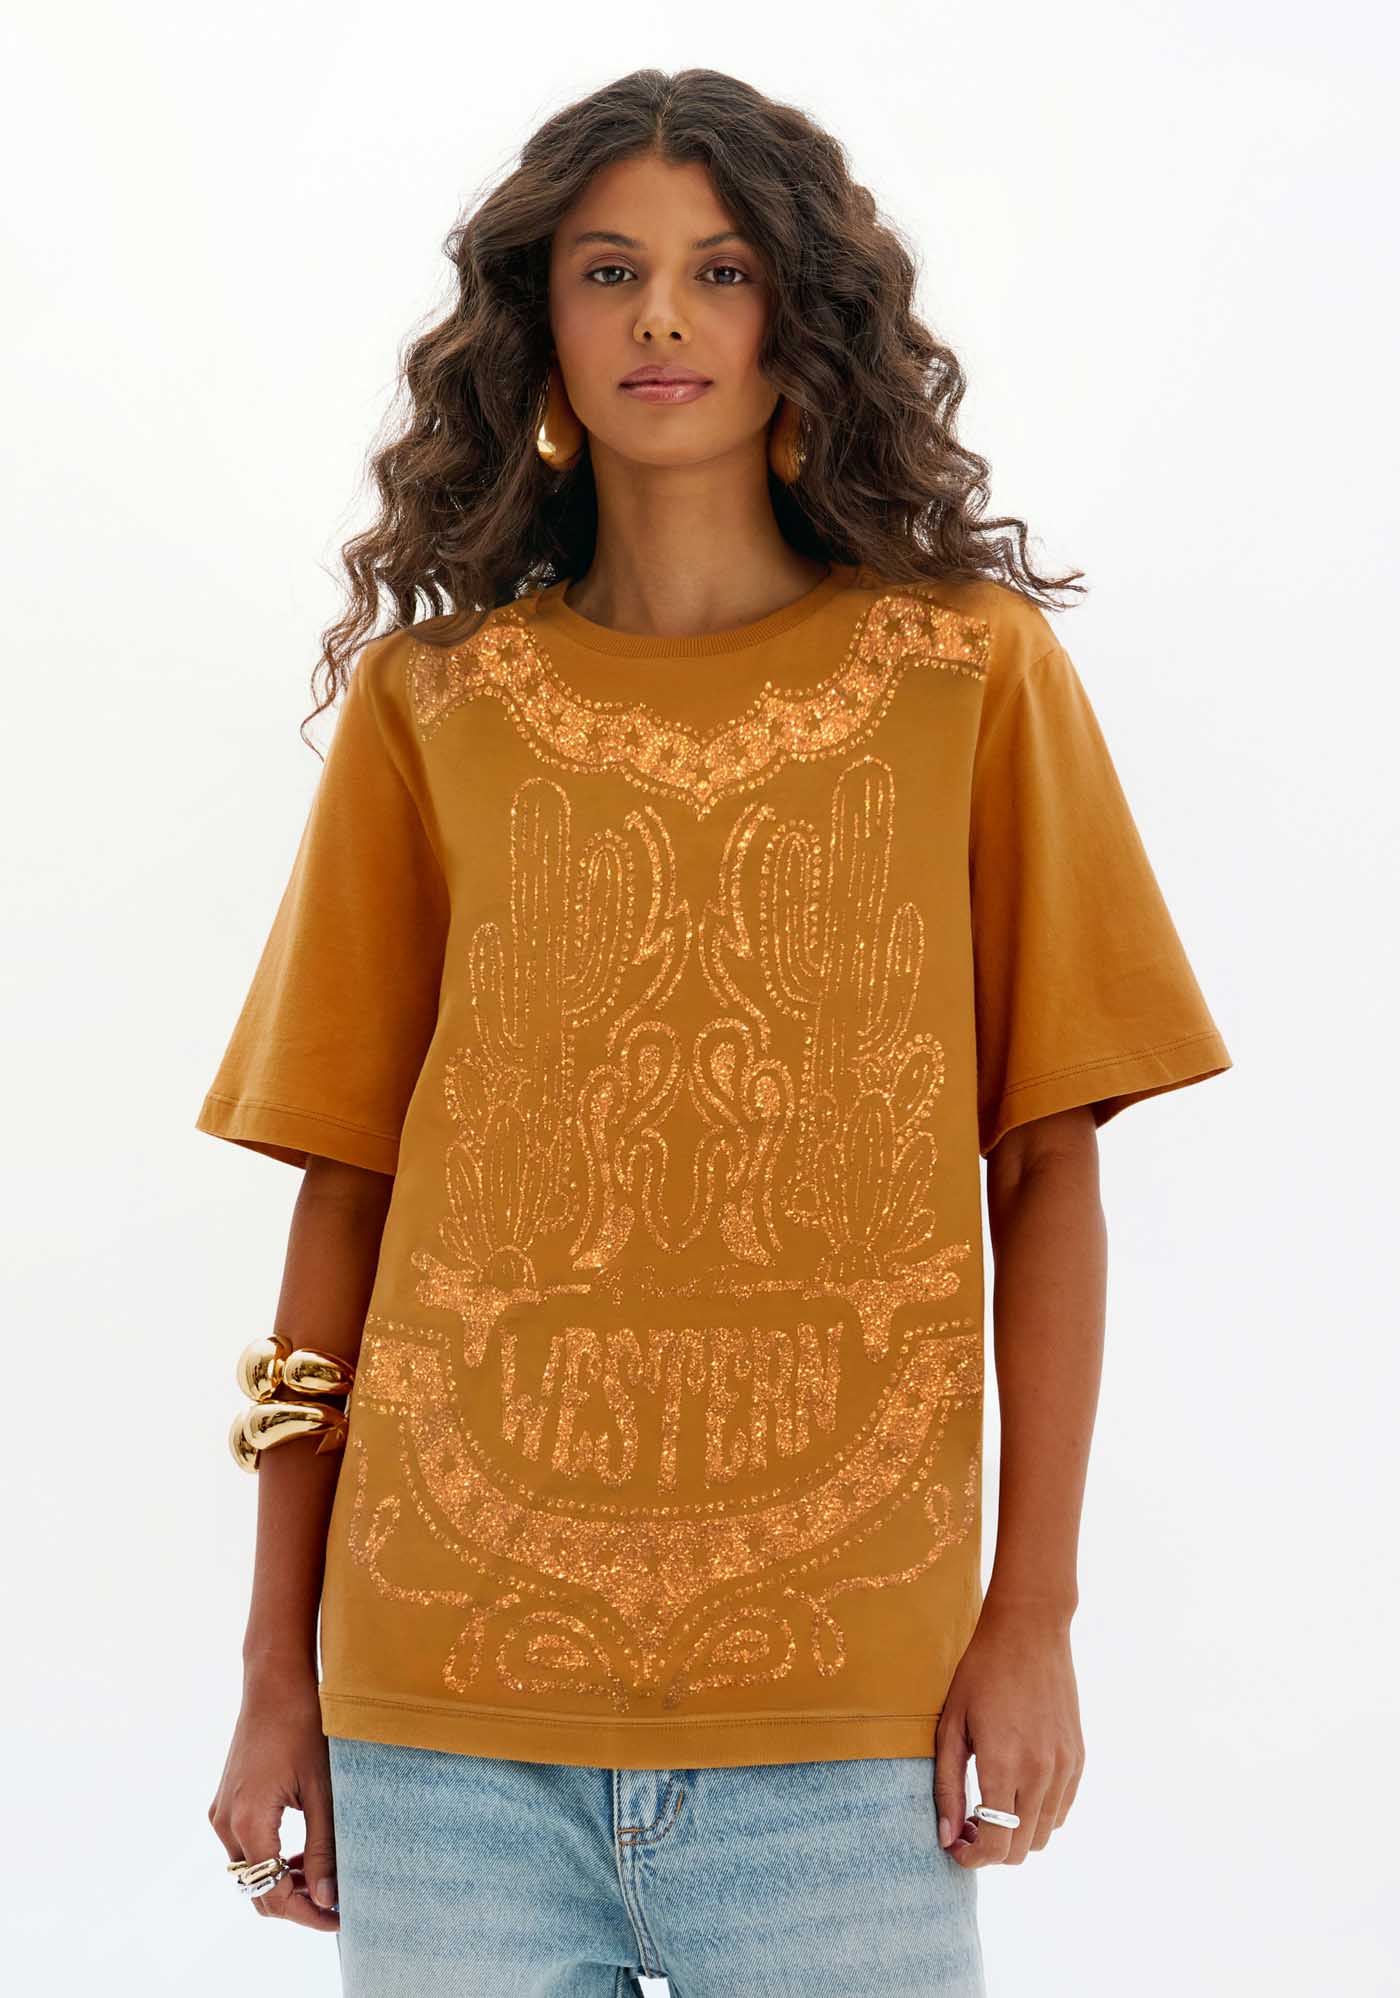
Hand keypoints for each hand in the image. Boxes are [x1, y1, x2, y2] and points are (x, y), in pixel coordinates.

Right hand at [208, 1661, 339, 1931]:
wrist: (275, 1680)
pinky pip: (246, 1846)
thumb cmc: (304, 1725)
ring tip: (325, 1877)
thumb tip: (327, 1897)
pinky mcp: (227, 1801)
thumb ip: (323, 1846)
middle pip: (256, 1889)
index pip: (272, 1893)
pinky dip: (271, 1858)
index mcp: (248, 1823)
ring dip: (283, 1880)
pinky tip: (303, 1854)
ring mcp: (222, 1812)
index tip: (339, 1918)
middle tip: (337, 1902)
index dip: (307, 1914)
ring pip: (250, 1870)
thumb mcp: (322, 1789)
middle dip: (295, 1902)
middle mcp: (226, 1823)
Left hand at [933, 1598, 1084, 1867]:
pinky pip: (1061, 1809)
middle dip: (991, 1849)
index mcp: (1005, 1766)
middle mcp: (1041, 1774)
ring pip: (1044, 1834)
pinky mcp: (1078, 1758)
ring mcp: (1065, 1767)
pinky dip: (1038, 1814)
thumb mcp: (951, 1725)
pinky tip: (1016, 1788)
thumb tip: (946, 1837)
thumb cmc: (980, 1673)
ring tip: (990, 1807)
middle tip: (967, 1825)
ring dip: (1016, 1834)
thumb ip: (948, 1786)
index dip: (973, 1859)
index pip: (997, 1846)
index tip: (955, 1846)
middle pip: (1021, 1849)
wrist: (1030, 1631)